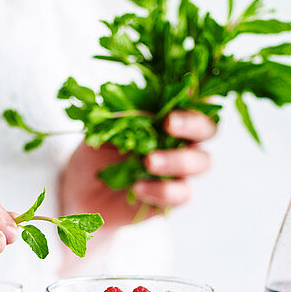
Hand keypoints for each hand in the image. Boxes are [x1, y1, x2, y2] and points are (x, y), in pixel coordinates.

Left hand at [60, 110, 215, 228]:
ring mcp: (180, 170)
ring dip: (178, 160)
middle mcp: (180, 140)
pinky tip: (138, 188)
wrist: (83, 193)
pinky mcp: (174, 198)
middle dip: (192, 124)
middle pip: (207, 129)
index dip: (194, 97)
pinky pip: (181, 194)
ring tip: (149, 162)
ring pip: (201, 162)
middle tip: (168, 123)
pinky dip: (162, 190)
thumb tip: (139, 107)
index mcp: (167, 115)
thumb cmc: (96, 154)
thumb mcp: (101, 130)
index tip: (180, 93)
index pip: (194, 101)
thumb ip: (122, 116)